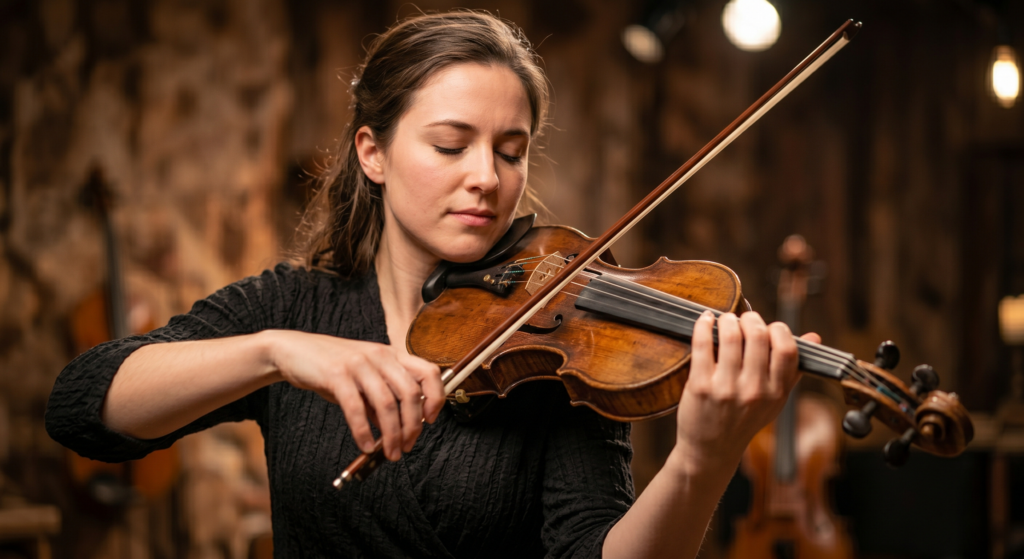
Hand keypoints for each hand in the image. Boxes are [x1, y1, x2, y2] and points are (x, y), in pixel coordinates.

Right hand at [265, 330, 442, 460]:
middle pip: (411, 393)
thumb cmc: (331, 367)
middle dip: (413, 426)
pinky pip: (356, 408)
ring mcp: (359, 363)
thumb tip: (397, 430)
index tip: (430, 421)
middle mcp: (380, 355)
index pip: (429, 372)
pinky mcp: (336, 374)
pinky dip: (363, 431)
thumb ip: (380, 400)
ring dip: (391, 434)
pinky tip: (365, 445)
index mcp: (391, 355)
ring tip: (389, 453)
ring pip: (387, 404)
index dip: (437, 397)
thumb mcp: (362, 379)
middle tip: (406, 447)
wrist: (293, 351)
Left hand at [670, 311, 820, 472]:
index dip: (779, 330)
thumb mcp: (775, 401)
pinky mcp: (700, 385)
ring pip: (730, 335)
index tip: (769, 328)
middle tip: (744, 319)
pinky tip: (705, 321)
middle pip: (758, 336)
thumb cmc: (744, 420)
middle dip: (751, 319)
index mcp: (776, 393)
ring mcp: (726, 388)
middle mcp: (754, 391)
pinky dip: (703, 325)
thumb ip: (793, 369)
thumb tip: (814, 337)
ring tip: (725, 320)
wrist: (711, 449)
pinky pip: (703, 344)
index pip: (787, 349)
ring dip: (727, 320)